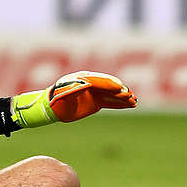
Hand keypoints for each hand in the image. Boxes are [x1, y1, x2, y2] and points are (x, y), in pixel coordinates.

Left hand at [11, 71, 137, 127]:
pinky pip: (110, 102)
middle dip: (119, 91)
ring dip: (123, 98)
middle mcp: (91, 84)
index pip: (100, 81)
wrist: (52, 108)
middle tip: (130, 95)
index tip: (120, 88)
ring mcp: (95, 93)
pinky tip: (130, 105)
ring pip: (111, 94)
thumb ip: (74, 89)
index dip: (110, 85)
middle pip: (108, 86)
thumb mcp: (63, 94)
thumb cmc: (56, 100)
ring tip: (134, 101)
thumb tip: (86, 84)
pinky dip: (120, 104)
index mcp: (83, 78)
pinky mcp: (96, 102)